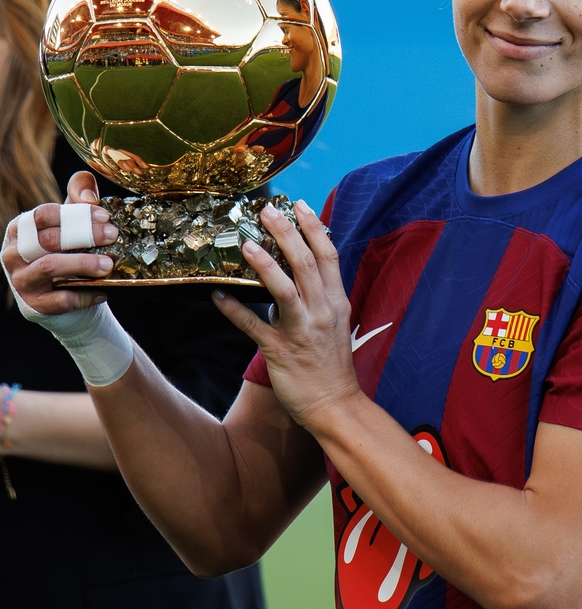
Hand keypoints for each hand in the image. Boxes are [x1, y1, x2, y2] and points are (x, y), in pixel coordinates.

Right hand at [1, 172, 117, 315]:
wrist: (69, 298)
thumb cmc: (69, 253)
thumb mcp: (71, 223)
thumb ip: (78, 199)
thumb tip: (89, 194)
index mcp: (20, 229)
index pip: (42, 215)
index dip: (75, 213)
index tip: (104, 215)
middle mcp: (13, 254)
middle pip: (47, 240)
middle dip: (84, 236)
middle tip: (113, 235)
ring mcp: (21, 281)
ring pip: (49, 267)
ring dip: (83, 263)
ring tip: (109, 264)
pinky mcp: (34, 306)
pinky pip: (59, 299)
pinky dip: (84, 294)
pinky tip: (103, 290)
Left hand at [213, 201, 359, 429]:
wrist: (335, 404)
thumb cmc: (332, 363)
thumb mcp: (334, 322)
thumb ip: (318, 296)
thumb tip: (294, 273)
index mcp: (336, 301)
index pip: (328, 256)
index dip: (314, 228)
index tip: (299, 204)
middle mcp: (322, 311)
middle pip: (305, 263)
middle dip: (286, 233)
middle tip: (267, 211)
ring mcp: (302, 331)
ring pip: (284, 290)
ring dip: (265, 264)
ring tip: (247, 244)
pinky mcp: (281, 351)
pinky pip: (254, 326)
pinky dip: (235, 310)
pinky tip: (218, 295)